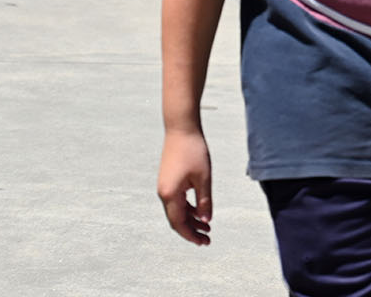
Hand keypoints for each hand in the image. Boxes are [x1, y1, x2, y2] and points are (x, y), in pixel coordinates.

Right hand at [157, 128, 212, 245]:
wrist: (181, 128)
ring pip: (177, 210)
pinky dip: (187, 208)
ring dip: (191, 219)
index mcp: (170, 195)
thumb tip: (206, 221)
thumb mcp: (204, 178)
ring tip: (207, 226)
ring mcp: (164, 186)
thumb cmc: (194, 151)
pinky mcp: (168, 180)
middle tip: (207, 238)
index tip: (204, 242)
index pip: (179, 223)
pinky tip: (200, 211)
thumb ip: (204, 201)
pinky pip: (176, 200)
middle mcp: (163, 193)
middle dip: (191, 230)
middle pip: (176, 219)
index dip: (191, 235)